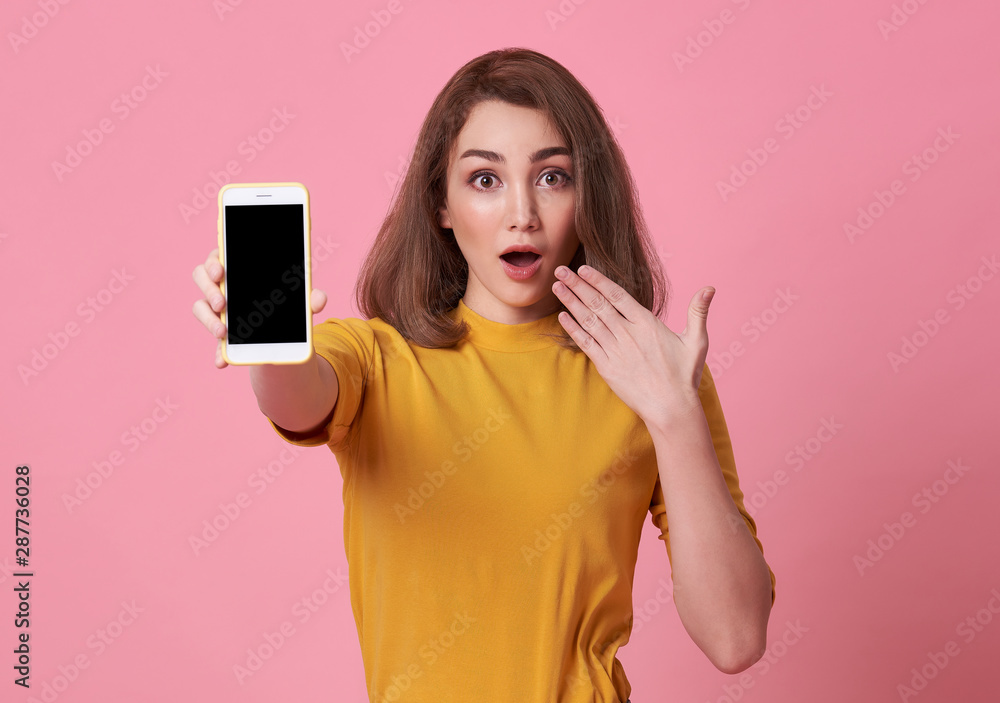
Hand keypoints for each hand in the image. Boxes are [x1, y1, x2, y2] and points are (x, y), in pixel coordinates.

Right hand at [191, 248, 326, 368]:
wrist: (283, 332)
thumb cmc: (286, 302)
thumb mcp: (300, 300)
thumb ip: (309, 298)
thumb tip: (319, 300)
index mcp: (238, 267)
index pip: (218, 255)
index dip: (214, 261)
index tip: (221, 272)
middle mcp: (221, 284)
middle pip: (202, 277)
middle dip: (209, 289)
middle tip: (222, 302)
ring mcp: (216, 308)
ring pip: (200, 307)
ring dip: (208, 319)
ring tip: (222, 331)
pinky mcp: (220, 332)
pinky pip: (213, 341)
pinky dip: (217, 352)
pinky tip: (222, 361)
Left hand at [552, 264, 712, 427]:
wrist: (671, 408)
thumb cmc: (684, 376)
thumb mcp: (697, 341)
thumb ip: (698, 312)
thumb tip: (710, 287)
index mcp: (647, 324)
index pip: (617, 295)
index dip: (598, 281)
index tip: (583, 269)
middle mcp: (628, 334)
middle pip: (597, 304)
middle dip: (577, 286)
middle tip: (560, 271)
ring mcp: (615, 351)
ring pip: (589, 321)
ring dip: (571, 303)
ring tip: (557, 287)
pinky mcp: (607, 367)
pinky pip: (586, 344)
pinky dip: (573, 329)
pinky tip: (562, 317)